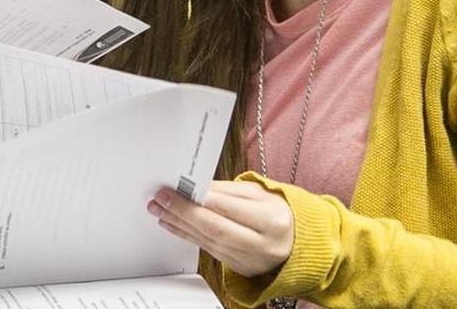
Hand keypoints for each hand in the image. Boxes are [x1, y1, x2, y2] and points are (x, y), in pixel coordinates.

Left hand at [147, 180, 293, 277]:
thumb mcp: (261, 194)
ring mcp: (250, 260)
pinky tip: (173, 224)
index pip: (228, 208)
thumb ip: (228, 191)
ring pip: (208, 240)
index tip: (176, 188)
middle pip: (215, 228)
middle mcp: (261, 244)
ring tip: (159, 210)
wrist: (297, 243)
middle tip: (161, 199)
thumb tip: (197, 188)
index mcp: (272, 220)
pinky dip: (188, 235)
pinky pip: (208, 250)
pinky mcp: (239, 268)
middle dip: (183, 212)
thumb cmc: (278, 214)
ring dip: (179, 224)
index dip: (199, 198)